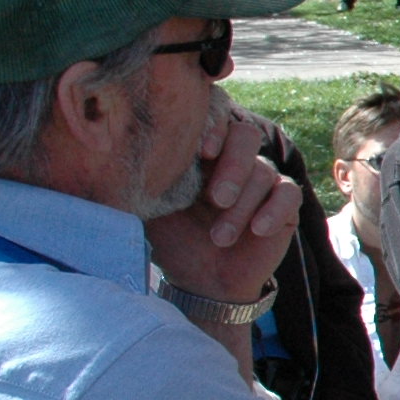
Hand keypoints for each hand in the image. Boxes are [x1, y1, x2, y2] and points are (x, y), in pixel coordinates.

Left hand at [144, 103, 301, 304]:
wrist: (202, 283)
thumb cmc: (172, 242)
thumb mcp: (148, 209)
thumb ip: (140, 180)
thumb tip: (111, 159)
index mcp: (200, 153)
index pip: (215, 115)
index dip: (214, 124)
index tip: (203, 152)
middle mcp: (232, 160)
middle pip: (245, 136)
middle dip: (232, 166)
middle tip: (215, 200)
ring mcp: (261, 180)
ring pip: (263, 171)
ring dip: (241, 206)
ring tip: (220, 238)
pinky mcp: (284, 204)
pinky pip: (289, 193)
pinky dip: (274, 209)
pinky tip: (257, 229)